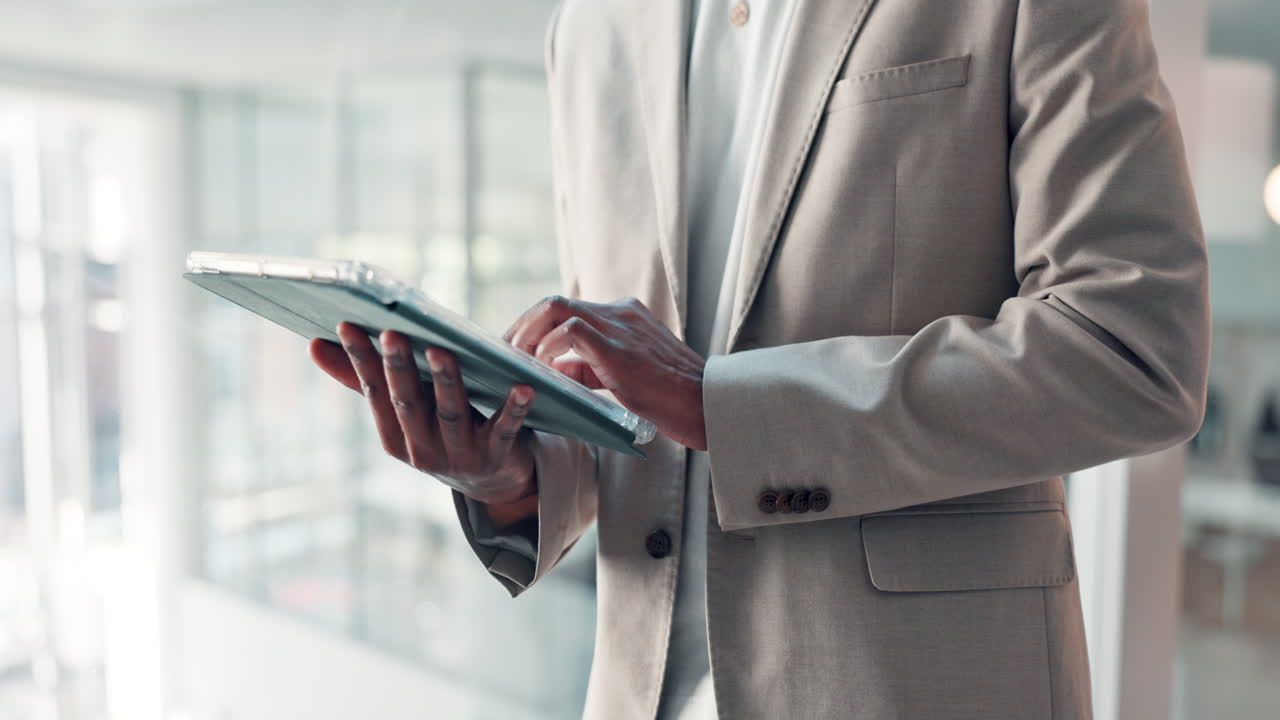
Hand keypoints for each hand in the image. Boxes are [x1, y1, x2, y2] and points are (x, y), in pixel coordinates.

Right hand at [309, 322, 537, 506]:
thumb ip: (364, 380)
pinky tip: (523, 387)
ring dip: (446, 382)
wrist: (494, 480)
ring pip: (451, 414)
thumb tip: (314, 345)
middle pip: (409, 403)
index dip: (361, 360)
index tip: (347, 325)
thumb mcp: (404, 409)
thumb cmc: (442, 428)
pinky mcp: (497, 456)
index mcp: (394, 435)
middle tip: (393, 333)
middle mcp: (422, 448)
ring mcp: (460, 455)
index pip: (374, 392)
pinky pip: (505, 431)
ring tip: (441, 351)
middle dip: (398, 367)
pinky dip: (514, 409)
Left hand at [504, 296, 707, 449]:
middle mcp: (620, 312)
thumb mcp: (623, 377)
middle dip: (522, 326)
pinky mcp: (617, 345)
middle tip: (505, 354)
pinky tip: (542, 368)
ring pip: (556, 308)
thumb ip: (589, 367)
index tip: (516, 349)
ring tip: (516, 361)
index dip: (535, 327)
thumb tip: (552, 369)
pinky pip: (569, 330)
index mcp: (623, 317)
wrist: (707, 405)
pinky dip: (547, 347)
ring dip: (528, 334)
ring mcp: (619, 325)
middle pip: (554, 303)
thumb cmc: (670, 398)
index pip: (567, 310)